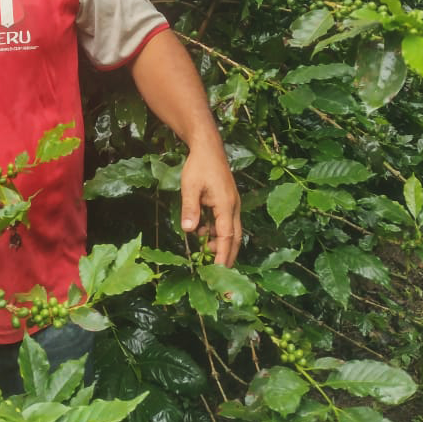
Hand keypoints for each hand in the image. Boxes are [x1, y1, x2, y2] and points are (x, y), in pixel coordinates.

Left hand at [180, 143, 241, 267]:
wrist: (208, 148)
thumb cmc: (199, 165)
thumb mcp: (190, 186)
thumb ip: (190, 208)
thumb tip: (188, 230)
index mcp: (226, 205)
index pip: (227, 236)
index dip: (222, 255)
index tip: (218, 272)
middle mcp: (233, 207)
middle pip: (234, 238)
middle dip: (227, 256)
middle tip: (219, 273)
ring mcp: (232, 205)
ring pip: (231, 231)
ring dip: (219, 242)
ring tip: (203, 248)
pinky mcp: (228, 202)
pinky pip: (225, 222)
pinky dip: (216, 231)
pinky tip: (202, 230)